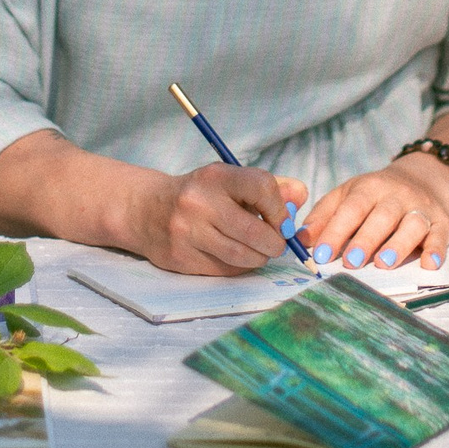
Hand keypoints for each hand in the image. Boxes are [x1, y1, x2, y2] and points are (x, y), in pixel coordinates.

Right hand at [131, 165, 308, 274]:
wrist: (147, 210)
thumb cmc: (200, 194)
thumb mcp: (230, 180)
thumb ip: (270, 187)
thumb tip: (301, 195)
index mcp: (216, 176)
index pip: (262, 187)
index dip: (281, 210)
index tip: (283, 221)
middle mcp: (199, 202)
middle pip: (256, 232)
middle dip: (275, 244)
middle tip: (277, 245)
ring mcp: (187, 232)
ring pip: (243, 256)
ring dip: (259, 258)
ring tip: (257, 251)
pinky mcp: (180, 257)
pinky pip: (225, 271)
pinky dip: (239, 267)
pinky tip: (234, 257)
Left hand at [302, 154, 448, 272]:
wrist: (421, 180)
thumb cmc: (374, 196)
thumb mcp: (346, 196)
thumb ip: (324, 216)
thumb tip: (300, 240)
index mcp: (370, 187)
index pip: (352, 207)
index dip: (337, 230)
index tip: (322, 253)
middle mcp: (398, 195)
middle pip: (383, 215)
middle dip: (366, 239)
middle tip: (350, 262)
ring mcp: (422, 208)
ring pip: (413, 224)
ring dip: (399, 244)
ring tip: (383, 264)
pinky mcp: (442, 223)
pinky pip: (442, 236)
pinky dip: (437, 250)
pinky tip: (429, 264)